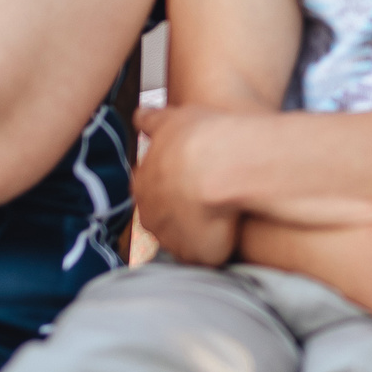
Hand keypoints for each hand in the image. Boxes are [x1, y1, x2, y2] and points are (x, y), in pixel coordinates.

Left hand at [132, 102, 243, 265]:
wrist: (220, 165)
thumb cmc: (199, 137)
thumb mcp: (171, 119)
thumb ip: (152, 122)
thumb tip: (139, 116)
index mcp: (142, 182)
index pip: (150, 190)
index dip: (171, 186)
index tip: (189, 180)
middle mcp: (149, 213)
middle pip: (164, 218)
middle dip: (182, 212)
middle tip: (209, 199)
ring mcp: (170, 237)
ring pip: (183, 238)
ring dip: (198, 230)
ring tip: (226, 216)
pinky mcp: (194, 254)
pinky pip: (204, 255)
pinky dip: (215, 246)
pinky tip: (232, 231)